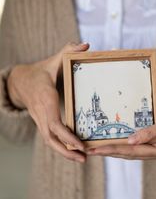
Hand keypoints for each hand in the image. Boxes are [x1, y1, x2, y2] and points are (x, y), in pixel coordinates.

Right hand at [7, 42, 89, 162]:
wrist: (21, 81)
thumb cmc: (41, 71)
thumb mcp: (54, 60)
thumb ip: (69, 51)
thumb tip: (86, 45)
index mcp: (45, 98)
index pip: (54, 122)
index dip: (66, 135)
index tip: (79, 144)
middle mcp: (41, 113)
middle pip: (51, 137)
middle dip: (67, 150)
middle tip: (85, 157)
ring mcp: (40, 119)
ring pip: (50, 141)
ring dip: (64, 152)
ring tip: (82, 159)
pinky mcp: (41, 122)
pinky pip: (50, 137)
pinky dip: (60, 146)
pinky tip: (73, 150)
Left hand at [87, 100, 155, 161]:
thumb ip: (152, 132)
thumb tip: (131, 141)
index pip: (133, 151)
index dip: (113, 150)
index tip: (97, 149)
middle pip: (131, 154)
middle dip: (111, 152)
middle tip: (91, 151)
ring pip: (135, 152)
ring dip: (117, 150)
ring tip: (100, 149)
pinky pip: (141, 146)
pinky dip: (128, 146)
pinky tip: (119, 144)